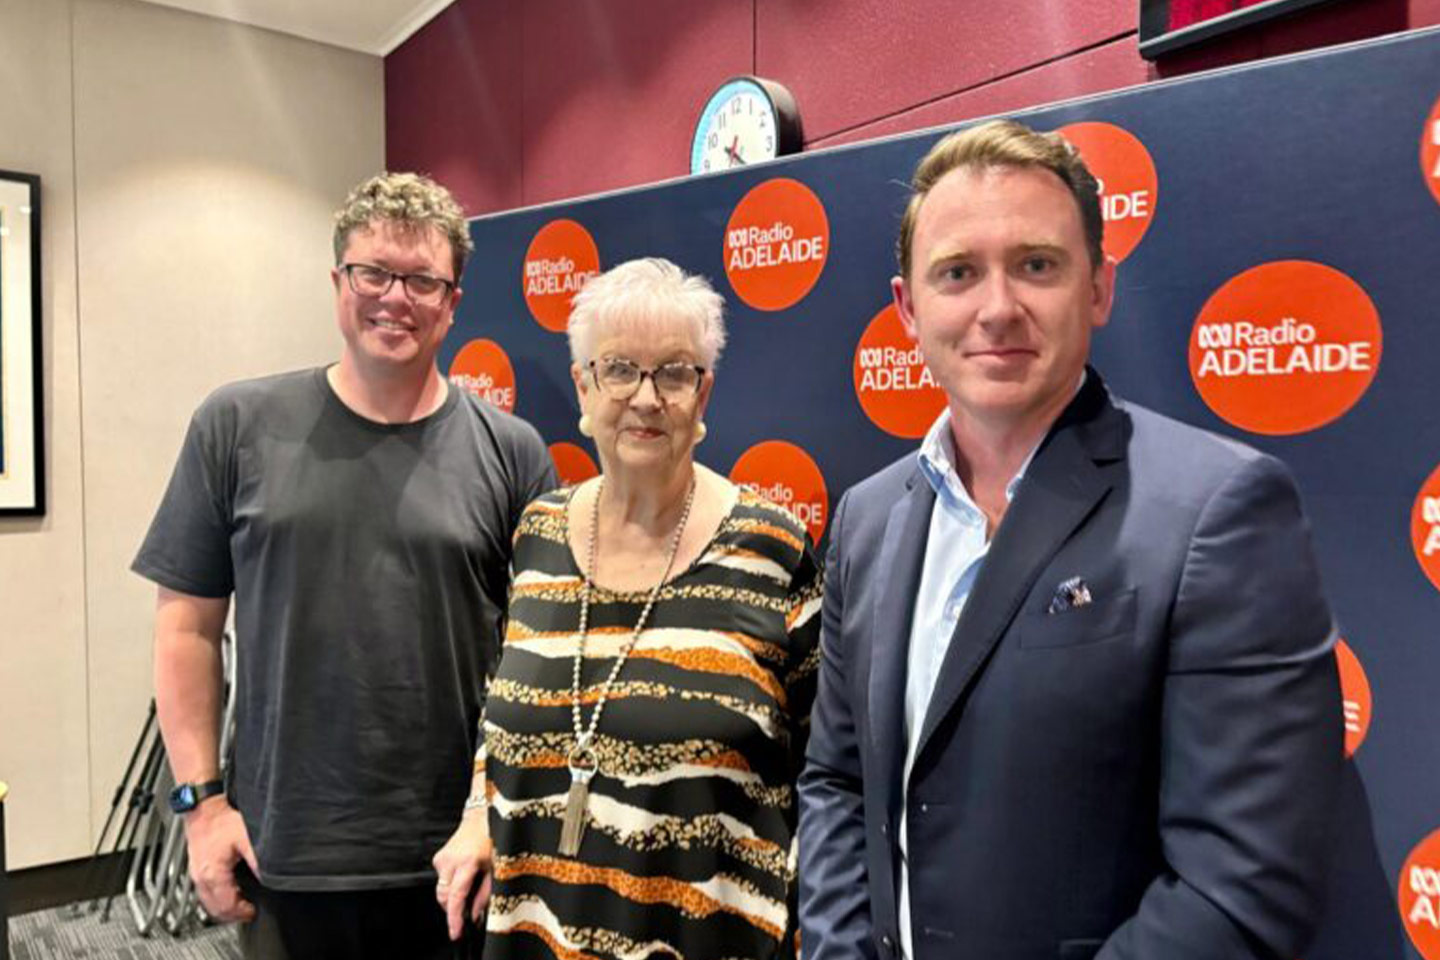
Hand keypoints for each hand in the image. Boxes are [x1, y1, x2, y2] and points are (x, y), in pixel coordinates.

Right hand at [183, 798, 257, 921]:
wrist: (204, 809)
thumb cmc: (221, 821)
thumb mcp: (246, 838)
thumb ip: (257, 858)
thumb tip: (269, 876)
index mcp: (213, 874)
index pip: (226, 906)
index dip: (242, 912)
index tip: (254, 911)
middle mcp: (201, 878)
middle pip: (215, 910)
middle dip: (233, 914)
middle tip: (248, 911)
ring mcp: (196, 875)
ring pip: (208, 903)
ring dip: (224, 907)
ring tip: (241, 904)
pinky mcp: (196, 869)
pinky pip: (205, 893)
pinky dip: (217, 897)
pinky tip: (229, 891)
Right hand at [432, 814, 493, 940]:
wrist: (482, 818)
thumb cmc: (493, 841)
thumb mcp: (496, 869)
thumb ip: (484, 894)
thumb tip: (474, 915)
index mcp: (467, 862)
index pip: (456, 897)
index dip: (454, 918)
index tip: (455, 932)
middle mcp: (451, 860)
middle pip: (444, 897)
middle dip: (453, 909)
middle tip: (467, 915)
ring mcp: (442, 858)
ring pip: (442, 889)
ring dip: (454, 895)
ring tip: (471, 885)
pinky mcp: (439, 857)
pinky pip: (443, 879)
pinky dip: (452, 883)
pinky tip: (464, 874)